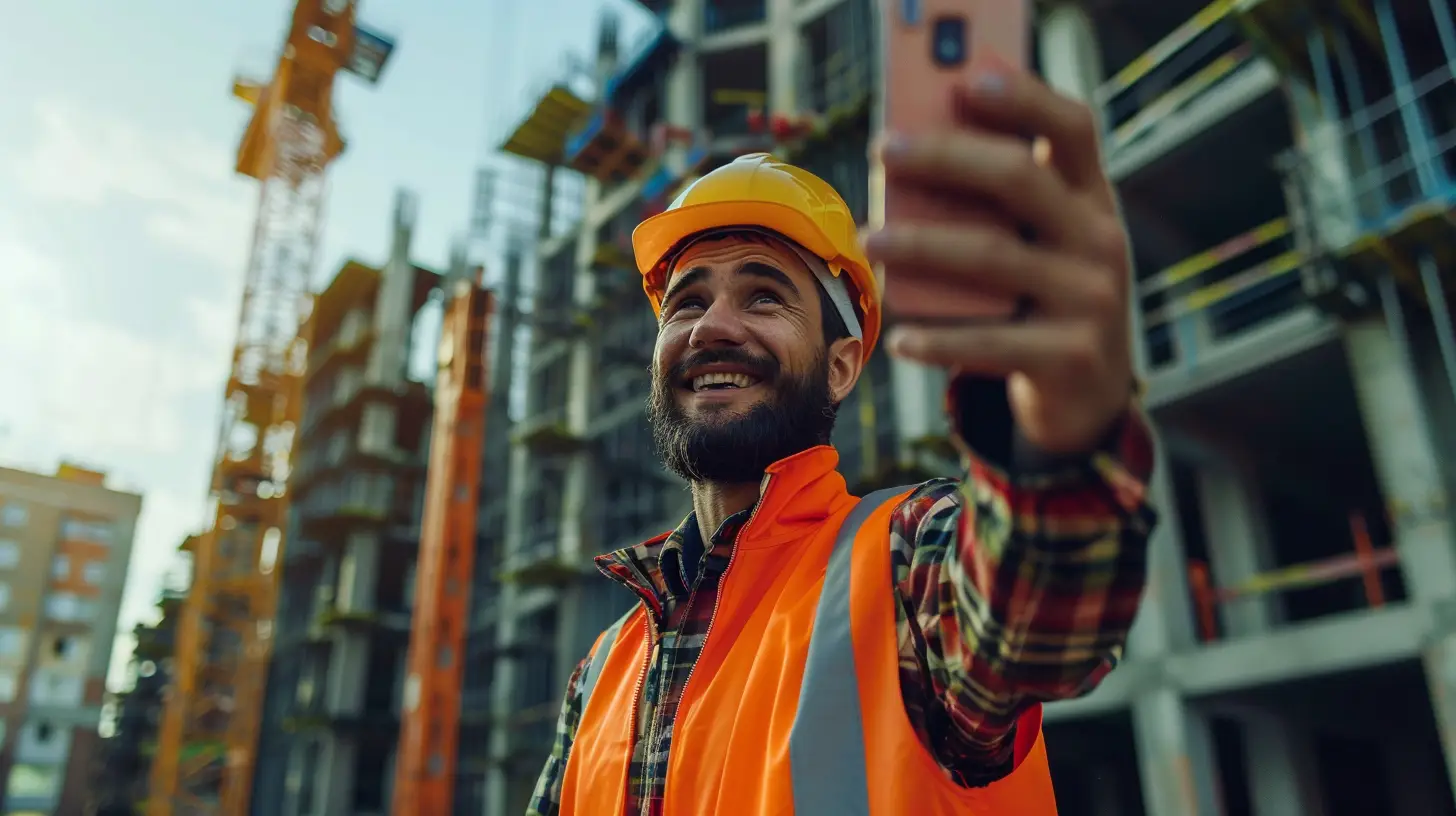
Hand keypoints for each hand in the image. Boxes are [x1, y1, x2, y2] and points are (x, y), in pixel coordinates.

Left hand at [862, 64, 1134, 455]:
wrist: (1089, 396)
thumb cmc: (1041, 301)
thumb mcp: (1038, 244)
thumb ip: (999, 203)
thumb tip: (915, 148)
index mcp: (1091, 200)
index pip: (1072, 128)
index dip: (1025, 98)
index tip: (966, 81)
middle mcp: (1100, 240)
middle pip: (1021, 179)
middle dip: (948, 158)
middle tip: (885, 149)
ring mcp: (1092, 299)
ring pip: (994, 258)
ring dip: (923, 246)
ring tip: (870, 240)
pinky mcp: (1071, 357)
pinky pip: (992, 341)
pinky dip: (940, 340)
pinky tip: (899, 339)